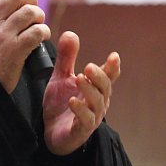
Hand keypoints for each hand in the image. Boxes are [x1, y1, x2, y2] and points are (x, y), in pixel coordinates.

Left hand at [42, 31, 120, 155]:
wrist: (51, 132)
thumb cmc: (61, 104)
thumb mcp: (61, 78)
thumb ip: (67, 58)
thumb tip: (70, 33)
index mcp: (95, 89)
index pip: (108, 76)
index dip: (112, 67)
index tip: (114, 56)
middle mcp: (97, 102)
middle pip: (105, 88)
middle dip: (99, 77)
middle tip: (89, 66)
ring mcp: (91, 117)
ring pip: (97, 103)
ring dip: (89, 90)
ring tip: (79, 78)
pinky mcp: (81, 130)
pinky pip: (85, 120)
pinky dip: (81, 110)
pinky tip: (73, 101)